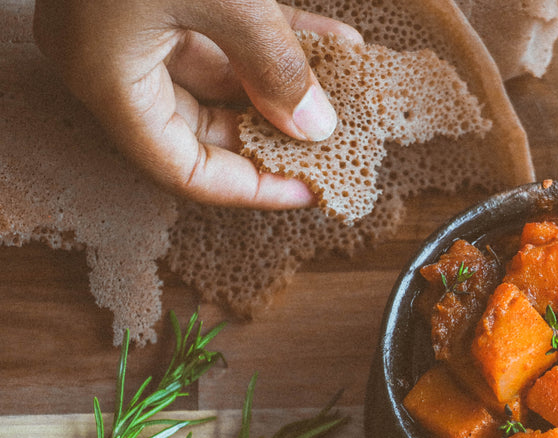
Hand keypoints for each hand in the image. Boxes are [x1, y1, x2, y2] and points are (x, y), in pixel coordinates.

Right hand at [33, 0, 361, 207]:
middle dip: (273, 133)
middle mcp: (111, 60)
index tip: (310, 191)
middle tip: (335, 143)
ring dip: (283, 82)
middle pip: (200, 128)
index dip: (250, 188)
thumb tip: (317, 127)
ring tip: (345, 87)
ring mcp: (128, 24)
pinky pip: (219, 31)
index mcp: (107, 79)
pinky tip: (332, 41)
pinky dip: (272, 40)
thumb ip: (273, 66)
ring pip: (217, 76)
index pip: (182, 170)